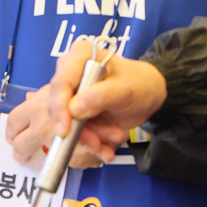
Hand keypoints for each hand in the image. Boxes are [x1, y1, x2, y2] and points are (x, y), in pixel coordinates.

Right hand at [7, 36, 167, 167]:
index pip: (60, 83)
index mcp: (78, 57)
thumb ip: (101, 96)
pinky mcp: (74, 112)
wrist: (148, 96)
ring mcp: (71, 95)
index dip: (59, 107)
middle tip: (96, 143)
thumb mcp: (126, 89)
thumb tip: (73, 109)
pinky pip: (75, 131)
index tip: (65, 130)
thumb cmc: (139, 84)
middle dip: (77, 128)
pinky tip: (105, 149)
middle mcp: (69, 74)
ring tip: (112, 139)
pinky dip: (91, 142)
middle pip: (58, 105)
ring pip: (67, 123)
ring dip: (89, 138)